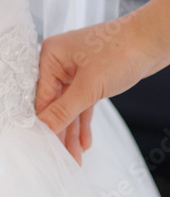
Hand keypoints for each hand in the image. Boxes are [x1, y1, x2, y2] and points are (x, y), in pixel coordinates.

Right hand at [35, 10, 161, 164]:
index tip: (42, 146)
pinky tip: (84, 142)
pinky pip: (82, 104)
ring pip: (69, 107)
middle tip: (59, 157)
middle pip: (54, 104)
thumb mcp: (89, 86)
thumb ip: (64, 110)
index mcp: (50, 55)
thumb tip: (42, 128)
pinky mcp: (90, 78)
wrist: (154, 39)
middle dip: (59, 131)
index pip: (41, 96)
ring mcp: (75, 70)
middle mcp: (59, 61)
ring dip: (72, 131)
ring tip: (73, 157)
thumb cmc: (123, 50)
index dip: (43, 122)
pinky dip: (84, 121)